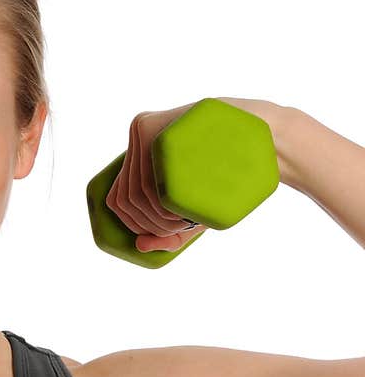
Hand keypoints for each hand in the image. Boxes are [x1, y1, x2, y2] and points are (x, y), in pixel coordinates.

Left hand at [105, 101, 210, 252]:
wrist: (259, 138)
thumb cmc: (225, 175)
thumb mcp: (193, 209)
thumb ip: (168, 234)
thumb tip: (139, 247)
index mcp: (139, 151)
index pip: (117, 197)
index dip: (132, 223)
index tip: (159, 232)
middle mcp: (137, 136)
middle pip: (126, 197)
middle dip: (150, 224)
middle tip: (181, 228)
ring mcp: (144, 130)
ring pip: (136, 192)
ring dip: (158, 218)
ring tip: (186, 220)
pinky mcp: (157, 129)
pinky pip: (147, 180)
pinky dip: (160, 205)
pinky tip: (179, 211)